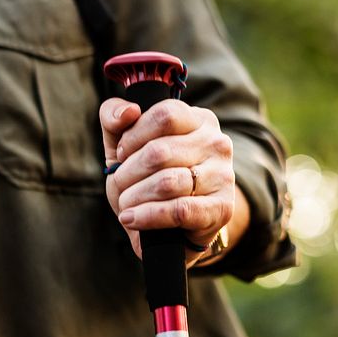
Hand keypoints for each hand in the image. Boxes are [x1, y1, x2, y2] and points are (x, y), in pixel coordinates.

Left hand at [100, 98, 235, 266]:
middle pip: (160, 152)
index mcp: (199, 119)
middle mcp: (217, 143)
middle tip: (120, 184)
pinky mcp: (222, 208)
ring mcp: (223, 176)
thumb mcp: (126, 145)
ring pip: (167, 182)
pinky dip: (148, 216)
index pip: (164, 115)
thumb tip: (128, 111)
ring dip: (134, 196)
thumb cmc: (148, 177)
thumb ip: (114, 117)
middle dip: (128, 172)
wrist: (174, 226)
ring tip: (125, 204)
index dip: (134, 136)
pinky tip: (131, 219)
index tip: (122, 154)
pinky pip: (179, 210)